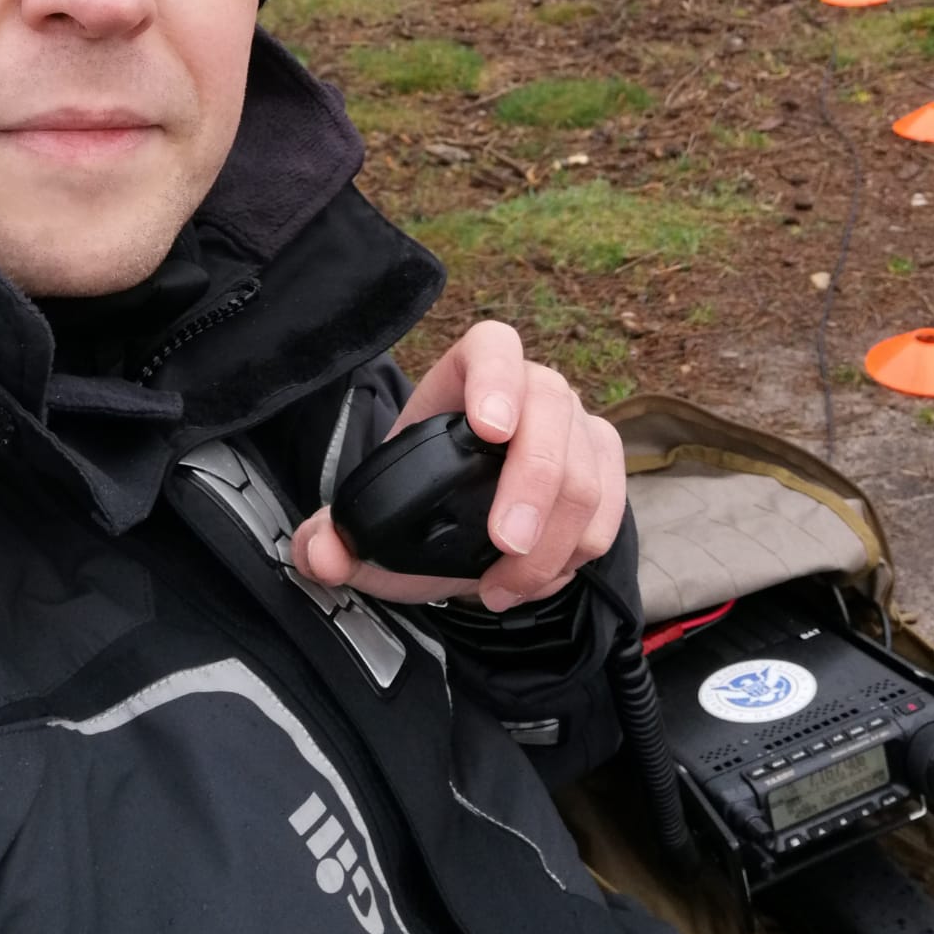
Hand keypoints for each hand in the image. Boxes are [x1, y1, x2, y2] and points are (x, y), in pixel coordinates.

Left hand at [290, 320, 627, 610]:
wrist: (465, 522)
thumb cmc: (421, 501)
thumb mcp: (372, 519)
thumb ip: (332, 536)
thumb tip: (322, 553)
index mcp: (467, 377)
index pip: (492, 347)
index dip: (496, 378)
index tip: (490, 428)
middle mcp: (532, 389)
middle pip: (551, 412)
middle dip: (533, 483)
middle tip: (505, 545)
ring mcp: (576, 425)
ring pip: (588, 467)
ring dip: (554, 538)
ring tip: (504, 587)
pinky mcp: (604, 467)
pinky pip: (611, 505)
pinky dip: (577, 551)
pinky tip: (537, 579)